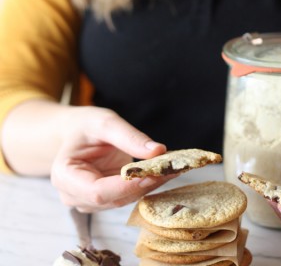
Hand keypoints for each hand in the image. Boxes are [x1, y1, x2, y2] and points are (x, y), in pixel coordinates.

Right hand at [51, 106, 175, 212]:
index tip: (157, 171)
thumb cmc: (84, 126)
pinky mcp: (104, 198)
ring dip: (149, 185)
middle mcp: (74, 195)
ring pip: (124, 199)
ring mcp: (89, 200)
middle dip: (145, 184)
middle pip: (114, 199)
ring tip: (172, 167)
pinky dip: (145, 183)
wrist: (76, 133)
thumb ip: (129, 137)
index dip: (129, 185)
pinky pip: (127, 195)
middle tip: (173, 167)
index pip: (98, 191)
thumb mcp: (104, 122)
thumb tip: (158, 151)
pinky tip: (161, 171)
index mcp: (65, 175)